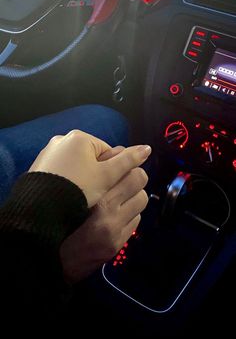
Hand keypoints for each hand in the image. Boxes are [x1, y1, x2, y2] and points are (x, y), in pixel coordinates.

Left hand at [29, 130, 150, 207]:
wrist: (42, 208)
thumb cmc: (79, 188)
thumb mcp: (107, 176)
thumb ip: (128, 161)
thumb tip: (147, 148)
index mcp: (79, 137)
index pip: (108, 152)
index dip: (112, 171)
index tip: (108, 187)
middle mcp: (62, 139)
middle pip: (91, 158)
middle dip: (97, 174)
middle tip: (96, 193)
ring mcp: (49, 152)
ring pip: (76, 166)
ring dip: (82, 178)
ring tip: (81, 196)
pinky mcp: (39, 166)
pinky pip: (62, 171)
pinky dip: (67, 181)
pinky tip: (67, 194)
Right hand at [60, 146, 150, 282]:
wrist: (49, 259)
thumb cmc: (56, 220)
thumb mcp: (71, 193)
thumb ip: (93, 175)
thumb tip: (115, 156)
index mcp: (93, 196)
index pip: (127, 169)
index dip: (127, 162)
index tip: (125, 161)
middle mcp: (108, 212)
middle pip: (139, 179)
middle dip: (134, 175)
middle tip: (125, 177)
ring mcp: (116, 230)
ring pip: (142, 199)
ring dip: (134, 195)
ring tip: (121, 197)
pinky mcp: (119, 243)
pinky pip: (136, 220)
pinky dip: (130, 213)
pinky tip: (117, 214)